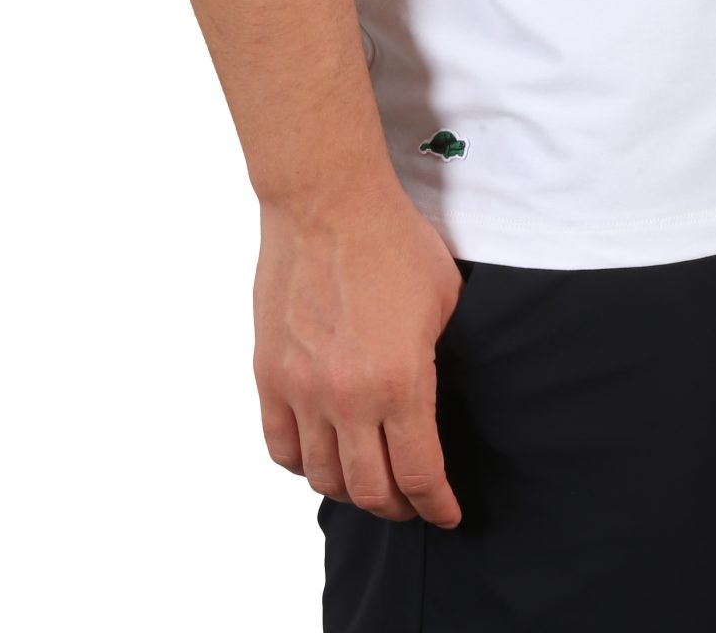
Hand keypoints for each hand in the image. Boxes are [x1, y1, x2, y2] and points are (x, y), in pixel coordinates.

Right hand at [253, 181, 466, 526]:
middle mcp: (348, 397)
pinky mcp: (269, 375)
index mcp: (401, 380)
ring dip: (349, 489)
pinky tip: (321, 456)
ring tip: (367, 480)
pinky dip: (302, 464)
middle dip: (399, 507)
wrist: (326, 200)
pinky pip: (281, 446)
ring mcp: (302, 389)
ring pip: (322, 477)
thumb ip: (437, 357)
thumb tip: (432, 392)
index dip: (436, 506)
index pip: (419, 475)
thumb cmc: (391, 238)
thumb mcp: (443, 299)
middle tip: (411, 503)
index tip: (446, 514)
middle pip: (370, 490)